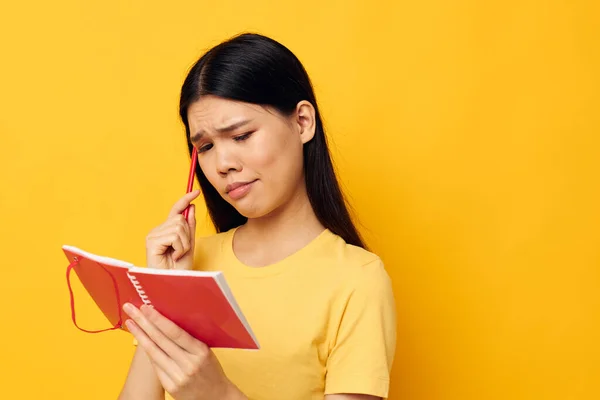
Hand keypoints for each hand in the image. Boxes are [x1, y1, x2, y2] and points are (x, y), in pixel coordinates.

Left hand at [123, 303, 245, 399]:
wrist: (215, 396)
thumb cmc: (211, 370)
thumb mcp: (206, 351)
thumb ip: (189, 339)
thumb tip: (168, 322)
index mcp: (200, 351)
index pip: (175, 333)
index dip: (158, 320)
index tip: (146, 308)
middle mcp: (188, 364)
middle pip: (160, 340)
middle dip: (143, 323)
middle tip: (131, 309)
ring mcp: (178, 377)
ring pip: (154, 353)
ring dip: (140, 336)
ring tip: (131, 323)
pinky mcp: (171, 387)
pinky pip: (156, 366)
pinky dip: (148, 352)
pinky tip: (142, 341)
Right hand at [146, 190, 200, 269]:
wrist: (175, 283)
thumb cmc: (180, 268)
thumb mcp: (189, 244)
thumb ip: (189, 226)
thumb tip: (191, 206)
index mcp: (165, 230)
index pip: (176, 210)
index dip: (185, 200)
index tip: (196, 192)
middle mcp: (157, 230)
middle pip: (180, 219)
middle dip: (187, 236)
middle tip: (182, 251)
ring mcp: (152, 235)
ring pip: (179, 227)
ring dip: (184, 244)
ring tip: (178, 255)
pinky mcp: (151, 242)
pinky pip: (174, 236)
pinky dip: (180, 248)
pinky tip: (173, 257)